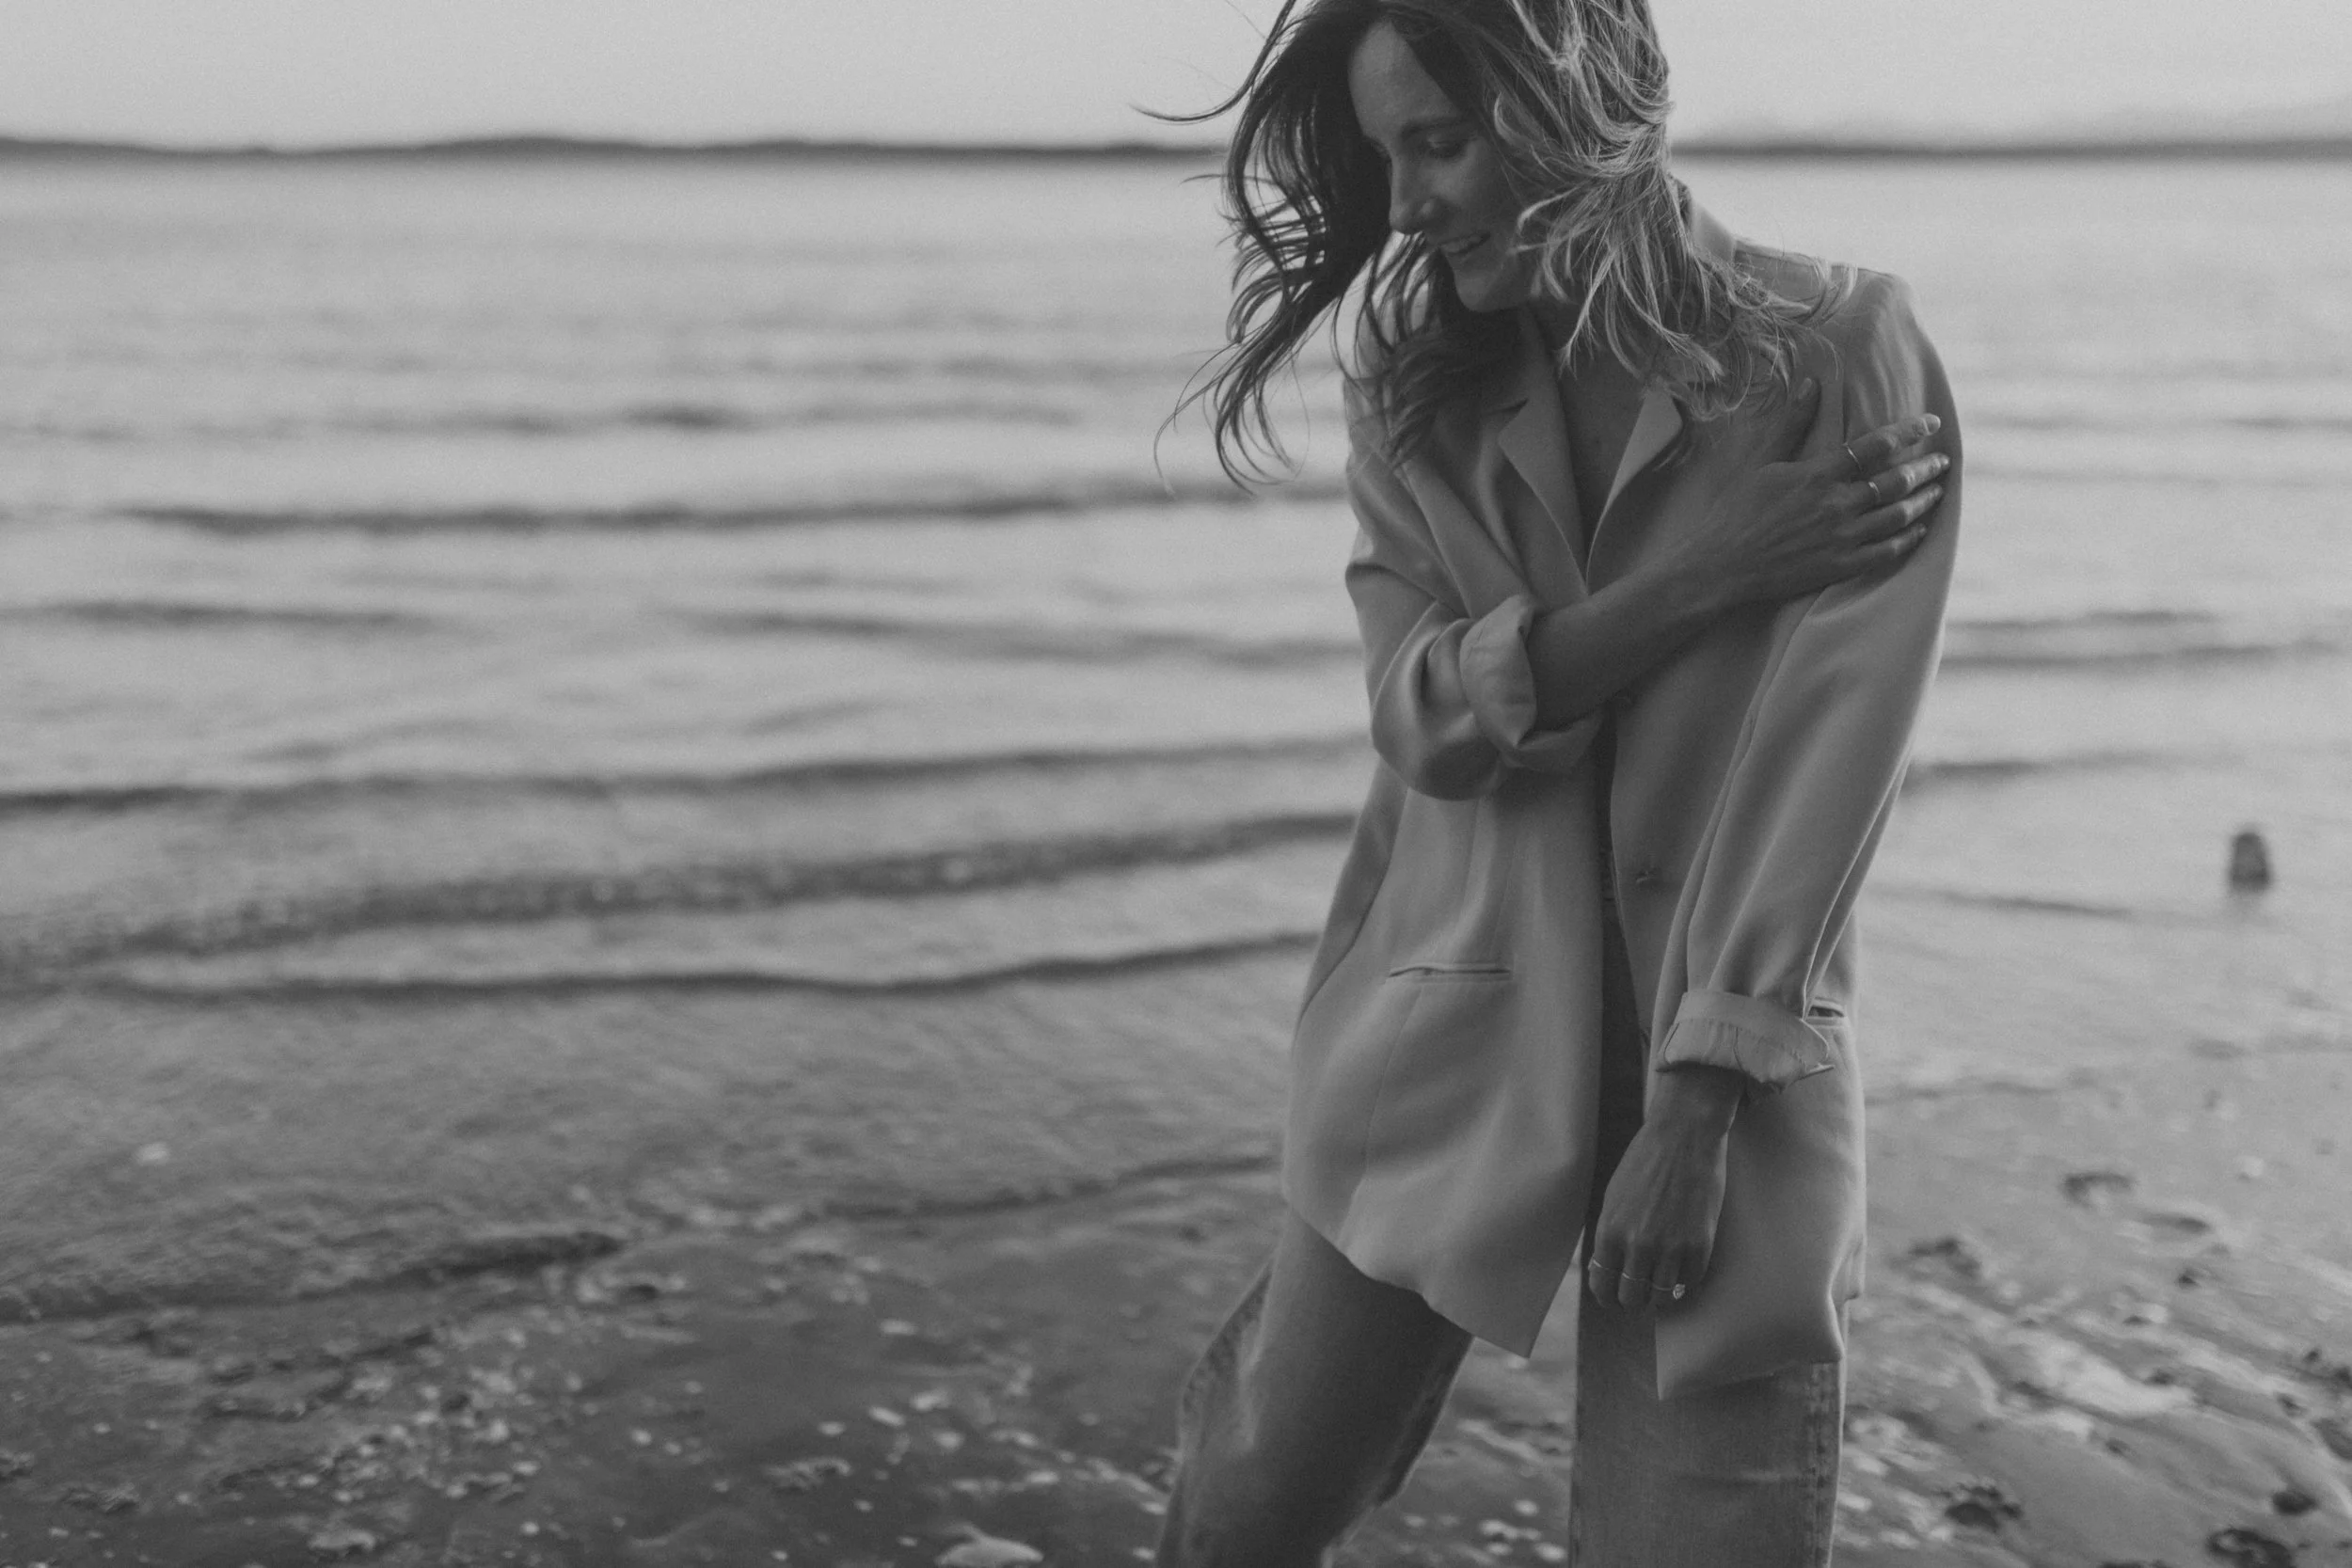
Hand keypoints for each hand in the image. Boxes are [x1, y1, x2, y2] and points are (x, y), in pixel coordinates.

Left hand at [1583, 1066, 1740, 1312]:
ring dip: (1660, 1297)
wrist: (1684, 1136)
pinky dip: (1685, 1282)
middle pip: (1632, 1299)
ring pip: (1662, 1298)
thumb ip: (1610, 1234)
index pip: (1603, 1286)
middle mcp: (1637, 1245)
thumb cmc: (1645, 1161)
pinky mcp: (1700, 1244)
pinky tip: (1681, 1272)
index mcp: (1609, 1231)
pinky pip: (1690, 1282)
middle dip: (1633, 1301)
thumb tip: (1606, 1269)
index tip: (1614, 1298)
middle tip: (1640, 1295)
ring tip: (1661, 1288)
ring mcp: (1671, 1247)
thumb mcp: (1613, 1197)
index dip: (1608, 1297)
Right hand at [1667, 383, 1949, 612]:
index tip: (1931, 422)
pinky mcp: (1839, 566)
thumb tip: (1811, 384)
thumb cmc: (1736, 511)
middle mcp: (1835, 504)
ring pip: (1897, 515)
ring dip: (1923, 500)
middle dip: (1926, 467)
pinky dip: (1908, 539)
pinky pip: (1886, 552)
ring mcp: (1840, 537)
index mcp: (1817, 474)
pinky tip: (1919, 530)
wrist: (1721, 566)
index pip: (1876, 445)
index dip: (1909, 431)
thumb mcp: (1761, 462)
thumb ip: (1792, 424)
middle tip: (1943, 460)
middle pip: (1896, 481)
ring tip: (1938, 491)